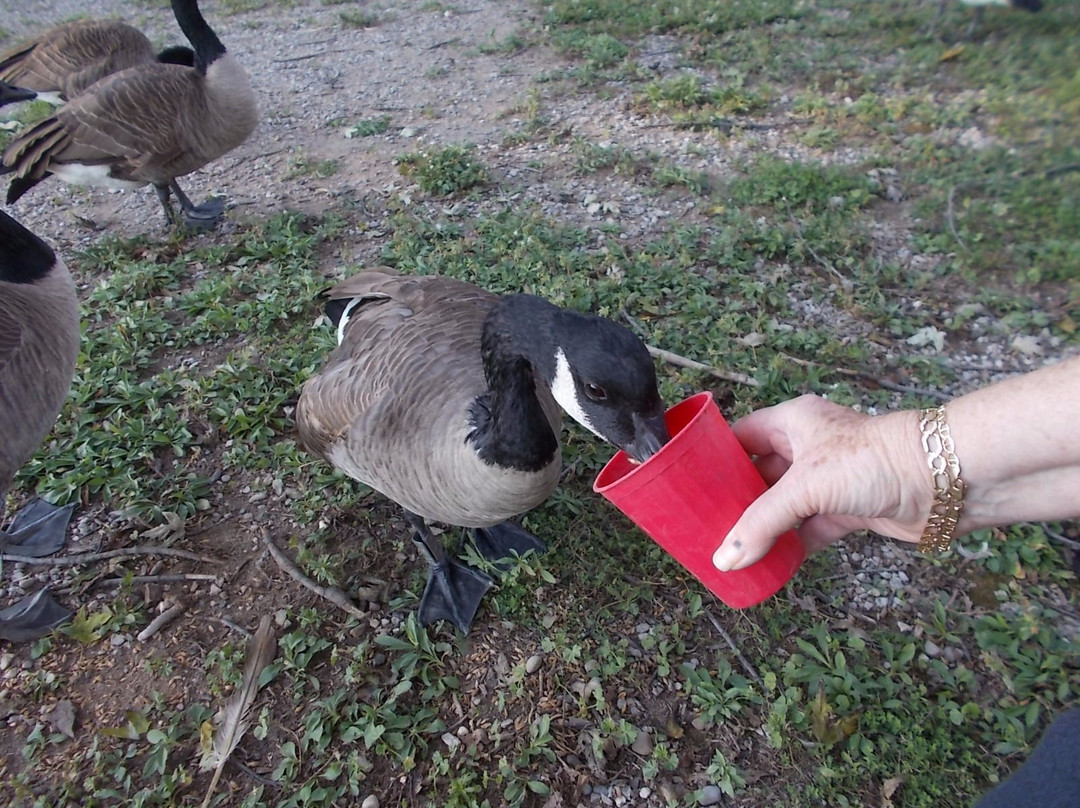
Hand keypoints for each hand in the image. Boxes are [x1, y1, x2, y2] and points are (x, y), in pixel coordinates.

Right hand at [712, 395, 932, 571]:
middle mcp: (808, 448)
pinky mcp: (847, 510)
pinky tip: (768, 563)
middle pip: (759, 474)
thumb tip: (726, 559)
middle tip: (704, 523)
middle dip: (735, 500)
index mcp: (793, 423)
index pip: (742, 436)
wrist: (942, 479)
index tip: (689, 481)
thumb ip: (762, 523)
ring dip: (763, 527)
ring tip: (729, 548)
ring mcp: (829, 481)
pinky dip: (790, 546)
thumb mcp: (806, 487)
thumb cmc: (874, 460)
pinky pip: (807, 530)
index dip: (716, 456)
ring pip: (783, 506)